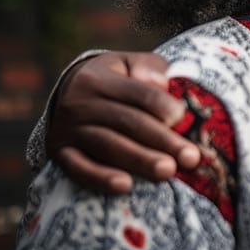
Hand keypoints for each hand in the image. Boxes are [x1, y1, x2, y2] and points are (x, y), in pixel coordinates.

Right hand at [46, 52, 200, 193]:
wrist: (70, 92)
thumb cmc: (117, 79)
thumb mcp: (131, 64)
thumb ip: (150, 68)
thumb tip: (161, 83)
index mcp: (99, 79)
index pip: (137, 93)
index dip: (162, 105)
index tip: (184, 119)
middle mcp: (79, 103)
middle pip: (127, 122)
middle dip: (162, 140)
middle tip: (190, 157)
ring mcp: (67, 130)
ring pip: (108, 146)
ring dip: (140, 160)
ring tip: (168, 171)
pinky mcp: (59, 153)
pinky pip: (79, 169)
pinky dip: (101, 178)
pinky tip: (125, 186)